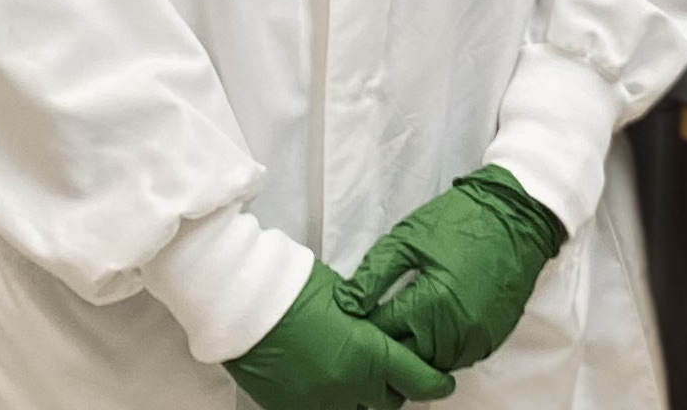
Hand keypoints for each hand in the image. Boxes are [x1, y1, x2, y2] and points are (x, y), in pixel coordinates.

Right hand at [225, 260, 454, 409]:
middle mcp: (347, 387)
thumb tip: (377, 327)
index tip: (443, 382)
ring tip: (361, 382)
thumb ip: (367, 319)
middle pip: (388, 402)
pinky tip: (329, 386)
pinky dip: (332, 402)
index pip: (415, 378)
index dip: (434, 382)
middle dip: (396, 389)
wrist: (242, 303)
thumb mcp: (345, 296)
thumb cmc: (295, 287)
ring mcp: (318, 404)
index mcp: (366, 353)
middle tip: (396, 373)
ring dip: (363, 399)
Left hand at [337, 167, 565, 372]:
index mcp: (432, 303)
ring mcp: (477, 340)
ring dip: (413, 352)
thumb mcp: (408, 237)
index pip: (384, 335)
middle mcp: (456, 331)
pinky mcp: (492, 340)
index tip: (350, 323)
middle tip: (370, 331)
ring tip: (398, 331)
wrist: (517, 214)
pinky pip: (456, 359)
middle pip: (407, 359)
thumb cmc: (459, 219)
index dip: (363, 329)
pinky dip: (438, 350)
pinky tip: (427, 330)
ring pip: (432, 365)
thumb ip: (373, 274)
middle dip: (386, 348)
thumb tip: (343, 305)